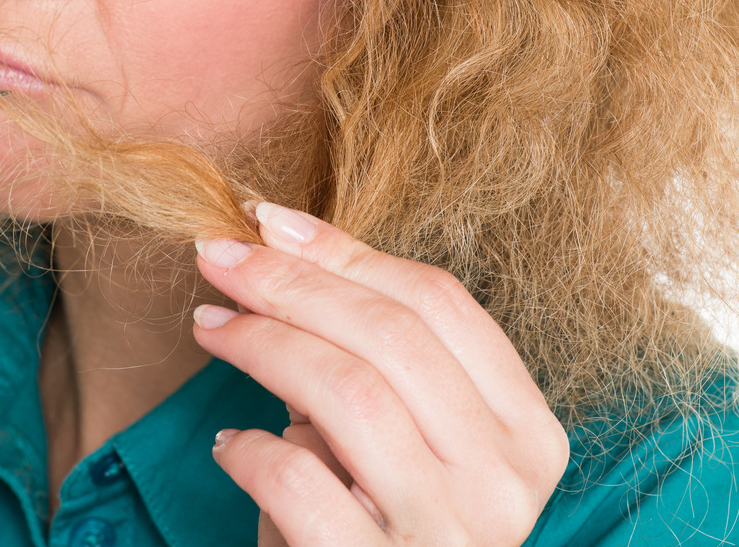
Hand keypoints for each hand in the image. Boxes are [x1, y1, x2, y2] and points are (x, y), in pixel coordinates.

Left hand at [191, 203, 569, 546]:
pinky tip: (230, 444)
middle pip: (391, 338)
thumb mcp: (406, 442)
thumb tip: (280, 242)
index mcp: (528, 435)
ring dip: (264, 344)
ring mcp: (450, 537)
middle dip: (291, 283)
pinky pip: (303, 484)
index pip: (441, 305)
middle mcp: (504, 486)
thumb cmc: (385, 530)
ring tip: (209, 328)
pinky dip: (254, 450)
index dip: (347, 251)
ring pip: (349, 394)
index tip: (269, 223)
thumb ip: (378, 359)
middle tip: (217, 260)